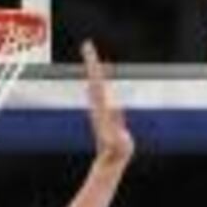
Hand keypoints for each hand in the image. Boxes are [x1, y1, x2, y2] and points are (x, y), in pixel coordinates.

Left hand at [80, 41, 133, 169]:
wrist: (109, 161)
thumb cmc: (115, 154)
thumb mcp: (119, 147)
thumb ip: (118, 141)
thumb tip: (118, 139)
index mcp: (102, 108)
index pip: (98, 83)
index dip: (94, 66)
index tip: (90, 51)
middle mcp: (99, 106)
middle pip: (95, 79)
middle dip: (91, 62)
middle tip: (87, 45)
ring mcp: (102, 109)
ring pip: (97, 84)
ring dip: (94, 70)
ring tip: (91, 56)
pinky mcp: (106, 113)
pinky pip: (102, 92)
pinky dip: (100, 81)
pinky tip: (99, 78)